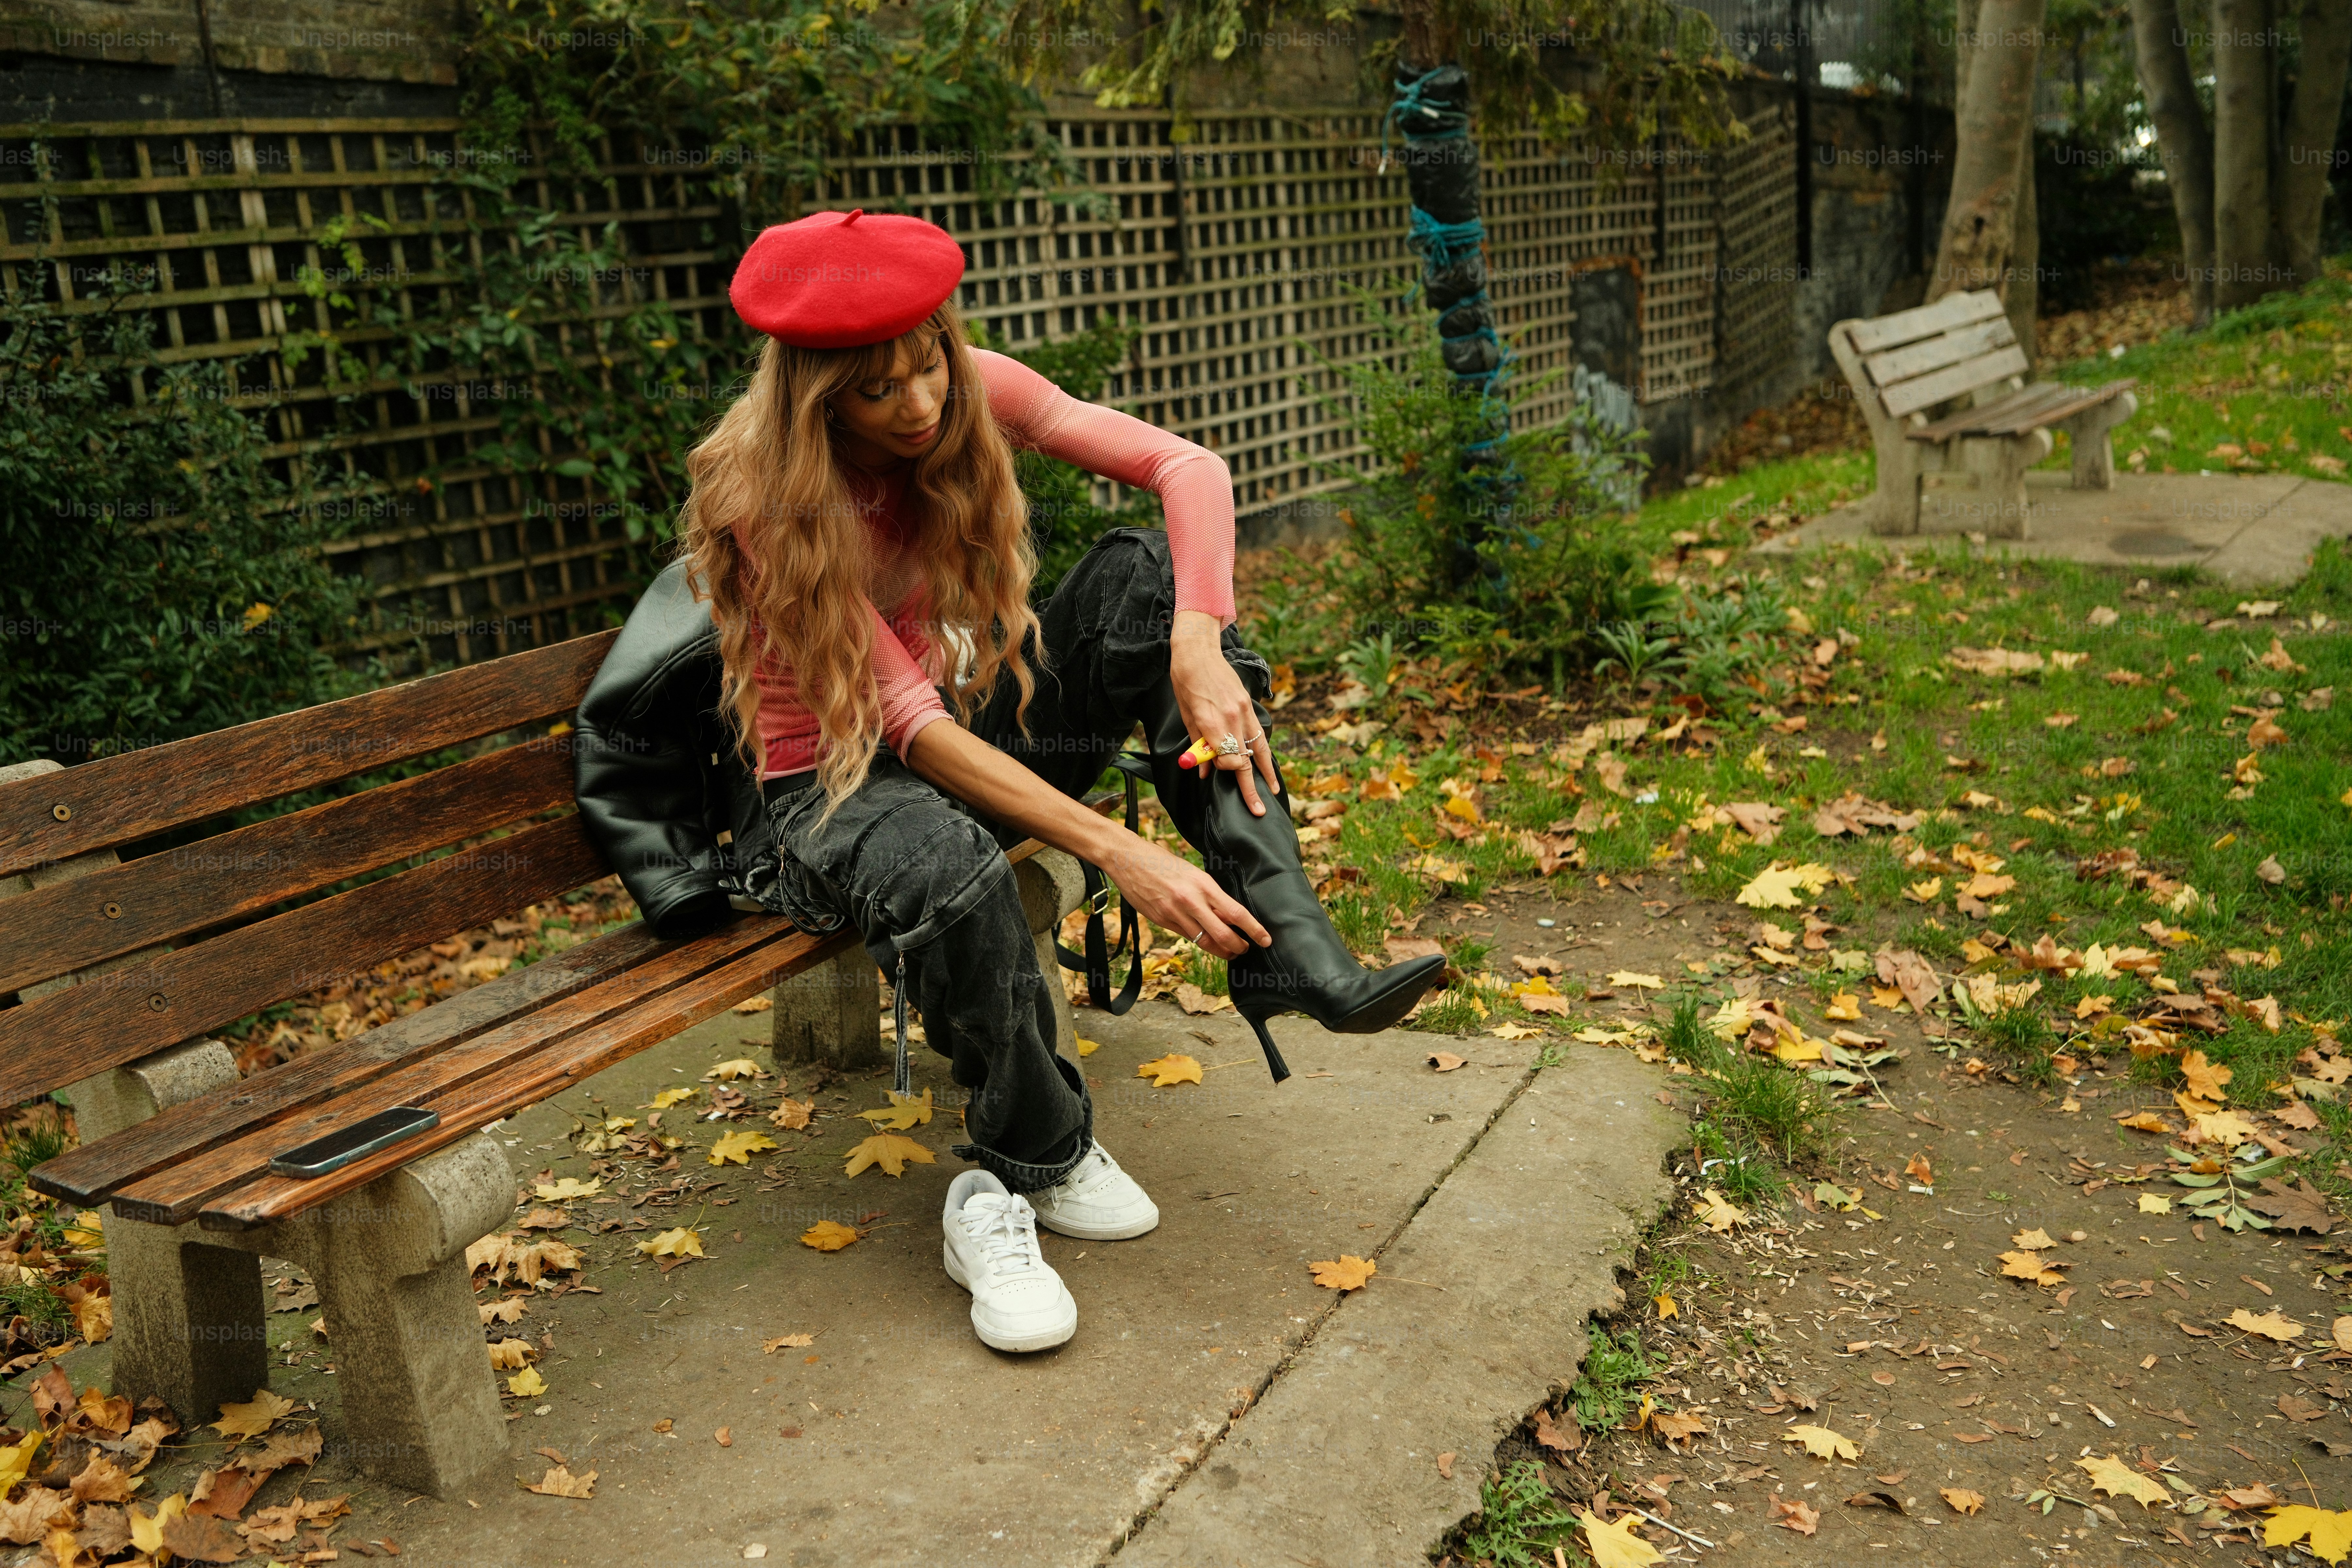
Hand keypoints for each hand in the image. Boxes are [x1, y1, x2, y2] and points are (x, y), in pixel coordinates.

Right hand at [1095, 832, 1269, 958]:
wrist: (1127, 859)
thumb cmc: (1161, 862)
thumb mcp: (1192, 872)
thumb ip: (1209, 893)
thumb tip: (1226, 912)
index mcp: (1203, 884)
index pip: (1235, 913)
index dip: (1253, 929)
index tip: (1265, 939)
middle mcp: (1190, 901)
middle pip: (1222, 935)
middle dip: (1238, 947)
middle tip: (1246, 949)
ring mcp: (1174, 914)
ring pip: (1204, 942)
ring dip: (1221, 950)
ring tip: (1230, 952)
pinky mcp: (1161, 921)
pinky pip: (1186, 937)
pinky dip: (1199, 941)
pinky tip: (1206, 941)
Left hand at [1170, 610, 1278, 816]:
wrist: (1198, 650)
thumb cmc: (1185, 682)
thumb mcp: (1186, 715)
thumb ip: (1198, 746)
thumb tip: (1204, 773)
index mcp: (1213, 721)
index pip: (1228, 759)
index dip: (1225, 771)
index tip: (1217, 773)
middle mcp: (1233, 718)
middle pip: (1247, 760)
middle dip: (1253, 787)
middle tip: (1259, 810)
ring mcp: (1244, 710)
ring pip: (1259, 748)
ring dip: (1266, 771)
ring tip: (1272, 790)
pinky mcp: (1248, 704)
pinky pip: (1258, 733)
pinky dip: (1263, 750)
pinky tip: (1265, 763)